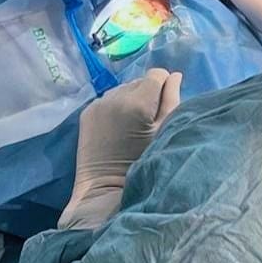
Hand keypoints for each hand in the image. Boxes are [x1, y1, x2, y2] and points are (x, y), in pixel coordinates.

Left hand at [58, 68, 181, 229]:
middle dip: (147, 94)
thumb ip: (172, 100)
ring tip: (132, 124)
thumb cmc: (143, 162)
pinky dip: (115, 107)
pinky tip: (117, 127)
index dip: (164, 86)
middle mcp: (116, 97)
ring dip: (130, 99)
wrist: (105, 188)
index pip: (156, 74)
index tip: (163, 105)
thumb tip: (175, 76)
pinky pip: (108, 99)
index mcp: (138, 102)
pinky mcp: (87, 112)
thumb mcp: (164, 132)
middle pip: (139, 81)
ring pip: (123, 89)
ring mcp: (98, 104)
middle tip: (147, 120)